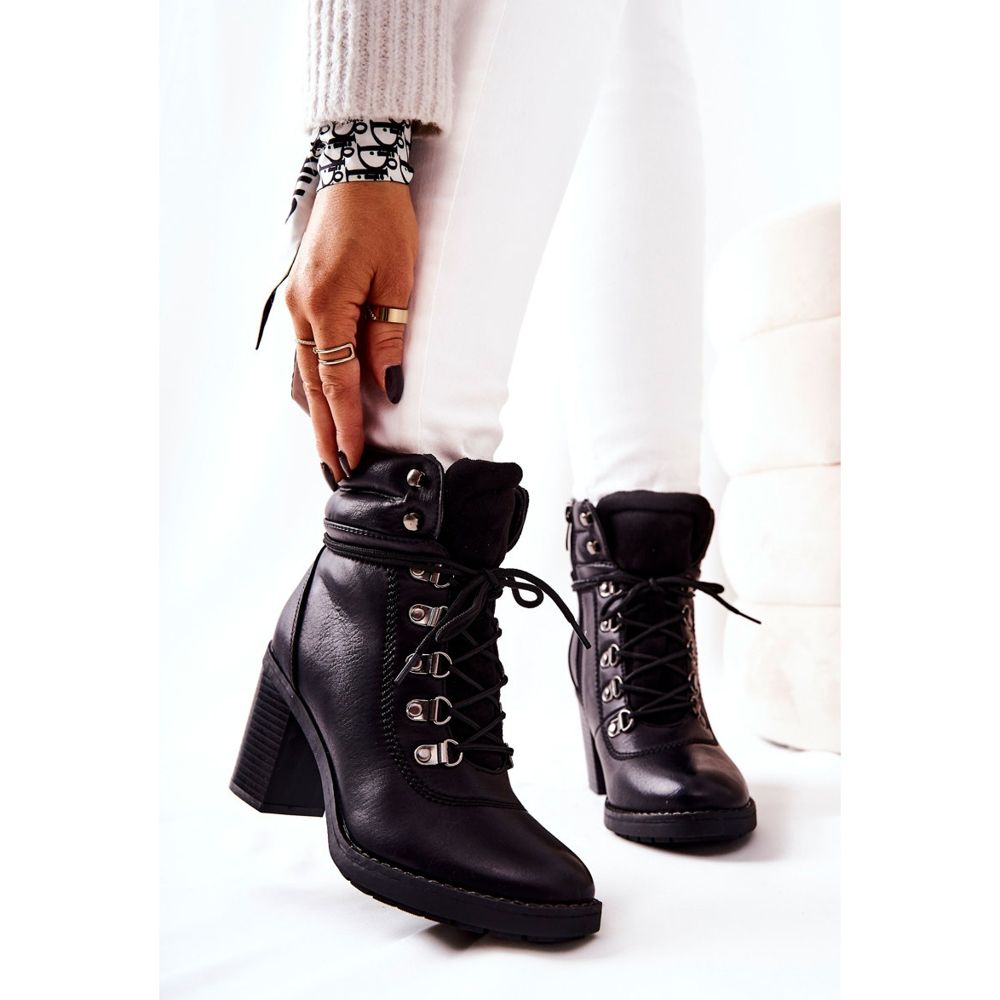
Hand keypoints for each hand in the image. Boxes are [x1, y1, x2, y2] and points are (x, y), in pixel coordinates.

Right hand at [285, 181, 417, 482]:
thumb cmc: (384, 220)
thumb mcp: (398, 280)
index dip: (346, 426)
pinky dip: (313, 384)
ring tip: (328, 449)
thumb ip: (387, 337)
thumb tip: (386, 387)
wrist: (357, 173)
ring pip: (304, 373)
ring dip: (316, 413)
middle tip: (335, 473)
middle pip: (312, 387)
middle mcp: (301, 310)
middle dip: (325, 433)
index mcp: (325, 306)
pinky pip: (304, 353)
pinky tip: (321, 404)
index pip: (337, 383)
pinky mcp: (299, 298)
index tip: (354, 460)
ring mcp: (295, 304)